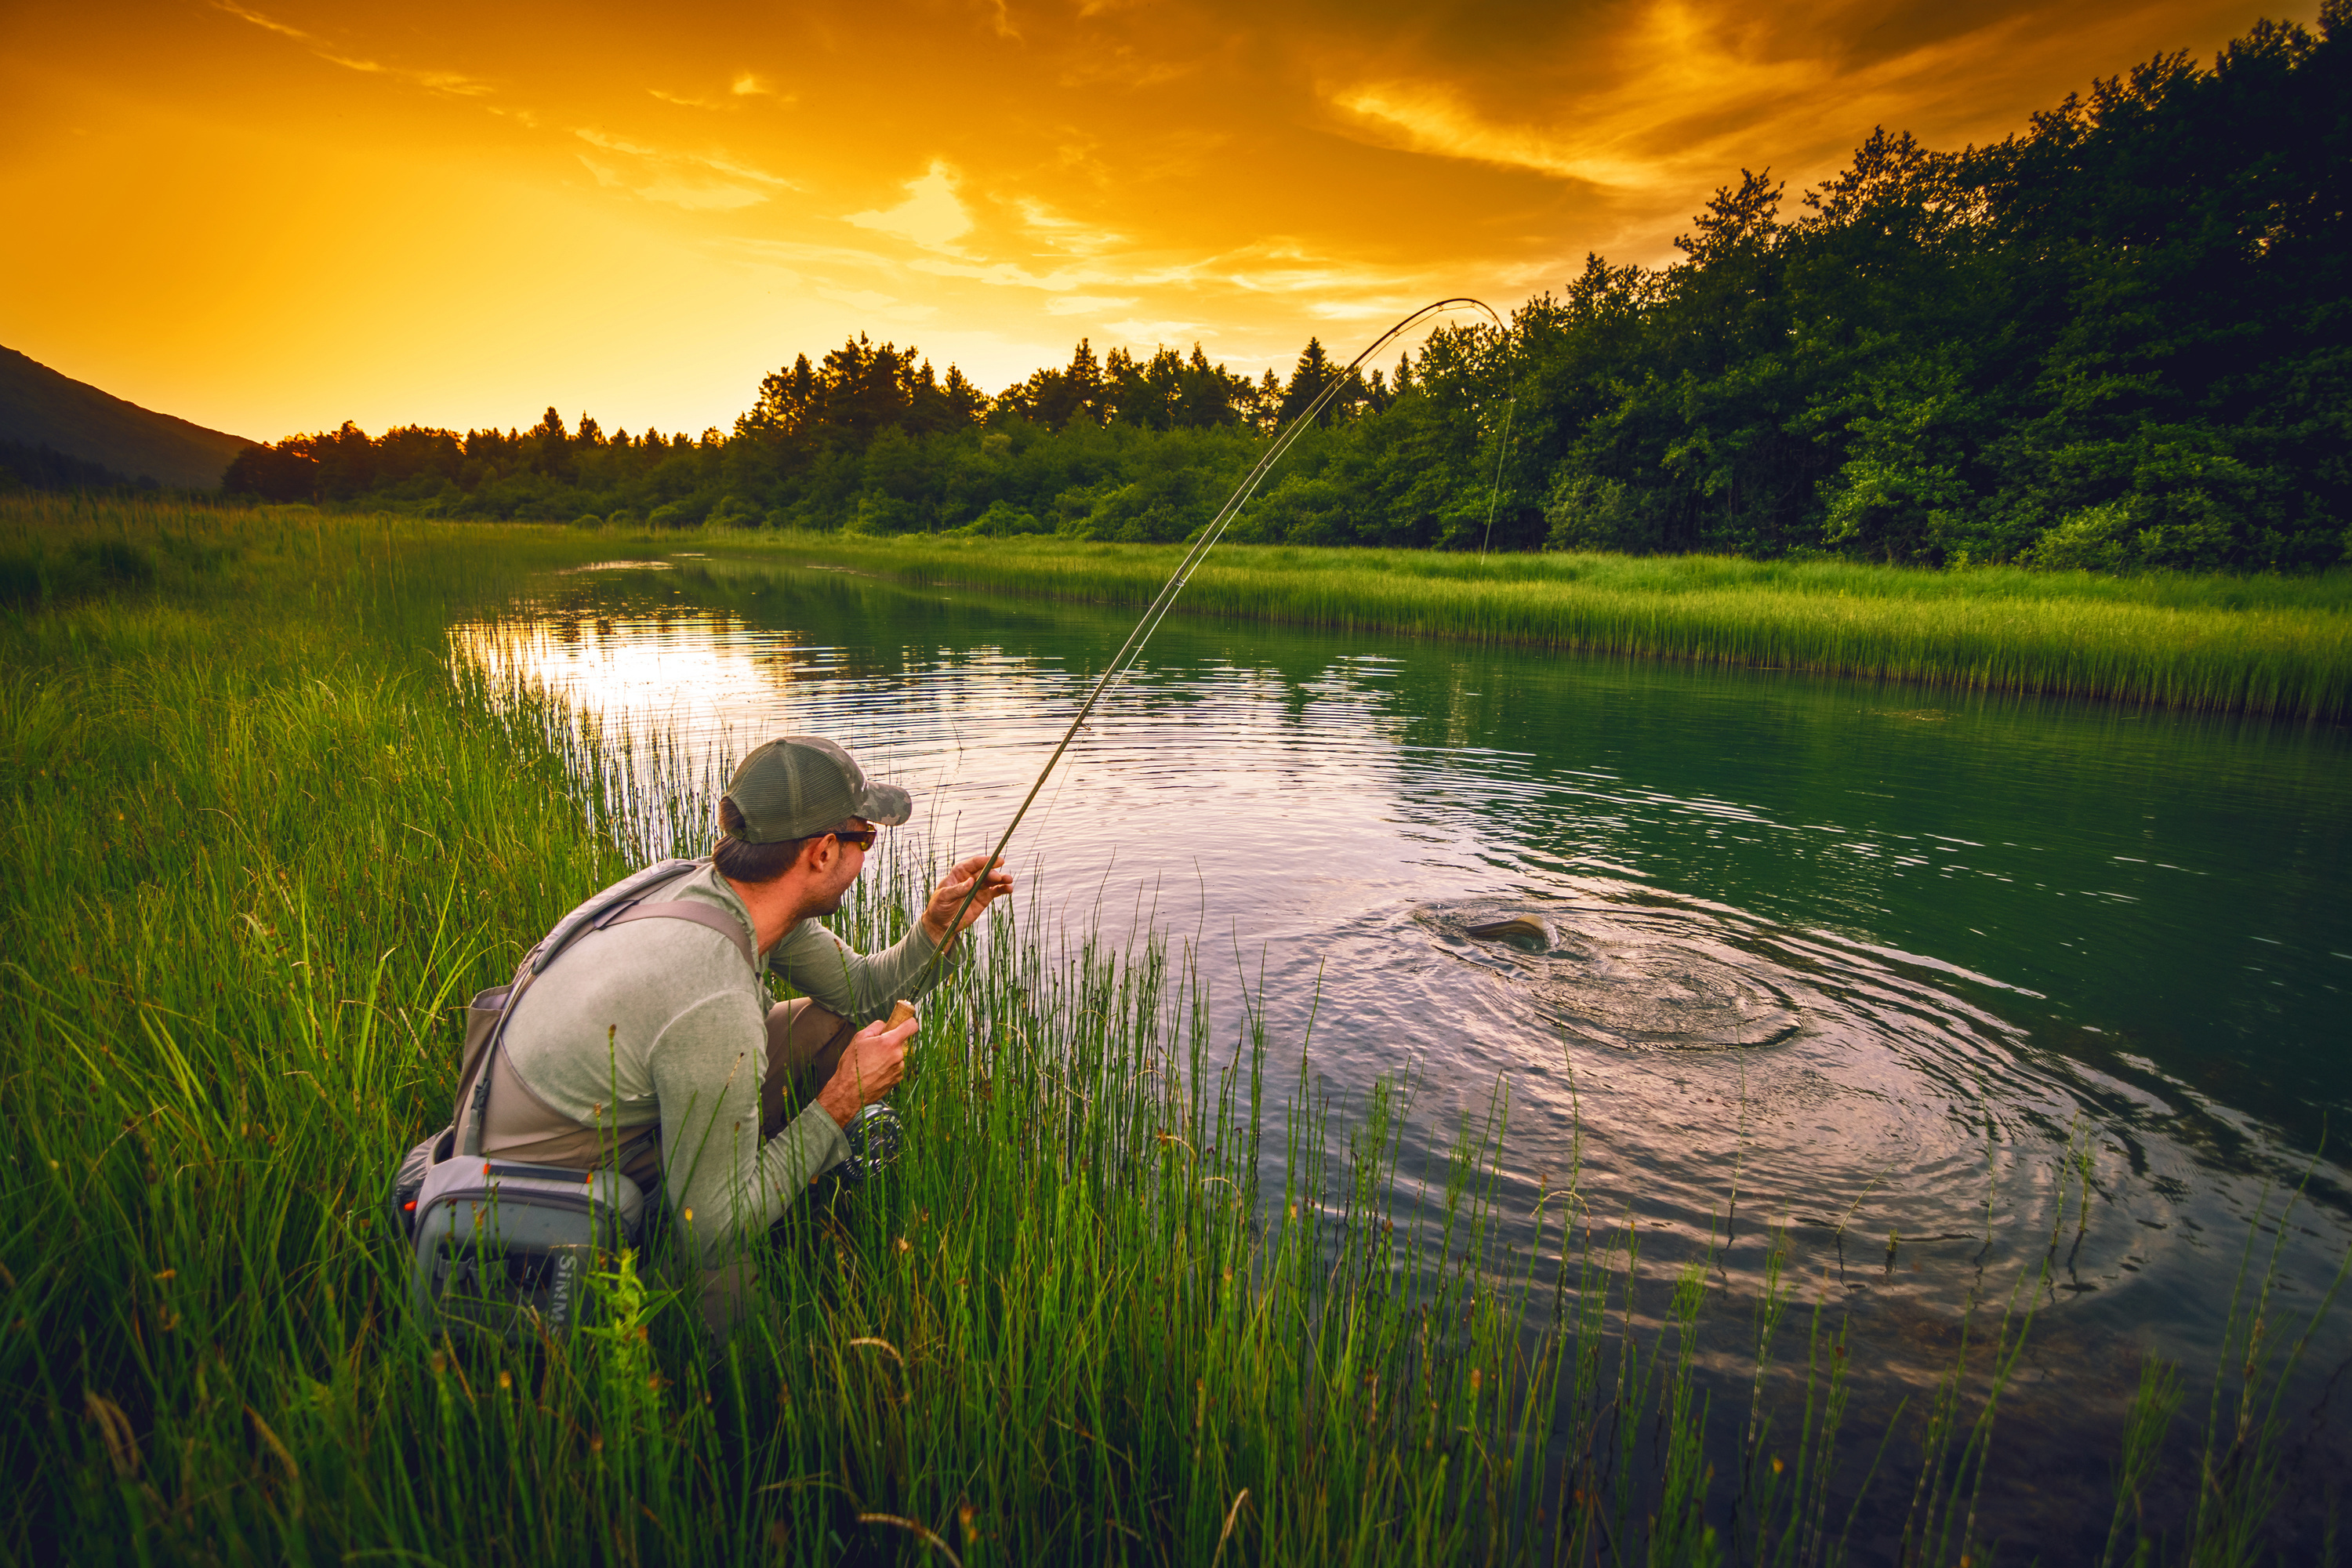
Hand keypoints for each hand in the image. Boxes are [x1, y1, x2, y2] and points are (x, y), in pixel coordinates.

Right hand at [816, 1012, 917, 1127]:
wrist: (849, 1092)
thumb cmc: (852, 1066)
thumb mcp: (859, 1038)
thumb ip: (876, 1027)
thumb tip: (885, 1025)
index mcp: (890, 1043)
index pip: (911, 1026)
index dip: (908, 1021)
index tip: (904, 1021)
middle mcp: (898, 1055)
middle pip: (902, 1042)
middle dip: (891, 1042)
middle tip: (876, 1048)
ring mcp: (899, 1069)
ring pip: (898, 1056)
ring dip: (889, 1056)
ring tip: (872, 1062)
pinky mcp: (897, 1080)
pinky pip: (896, 1068)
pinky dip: (888, 1067)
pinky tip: (875, 1071)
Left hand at [918, 853, 1014, 947]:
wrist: (942, 923)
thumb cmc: (938, 906)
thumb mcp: (943, 897)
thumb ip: (957, 890)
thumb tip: (971, 881)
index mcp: (959, 873)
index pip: (974, 863)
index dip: (985, 861)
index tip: (996, 860)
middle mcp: (971, 877)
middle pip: (985, 872)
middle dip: (993, 873)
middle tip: (999, 878)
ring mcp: (978, 887)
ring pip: (992, 880)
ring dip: (1002, 879)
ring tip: (1009, 881)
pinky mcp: (984, 898)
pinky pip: (996, 891)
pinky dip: (1003, 889)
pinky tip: (1009, 889)